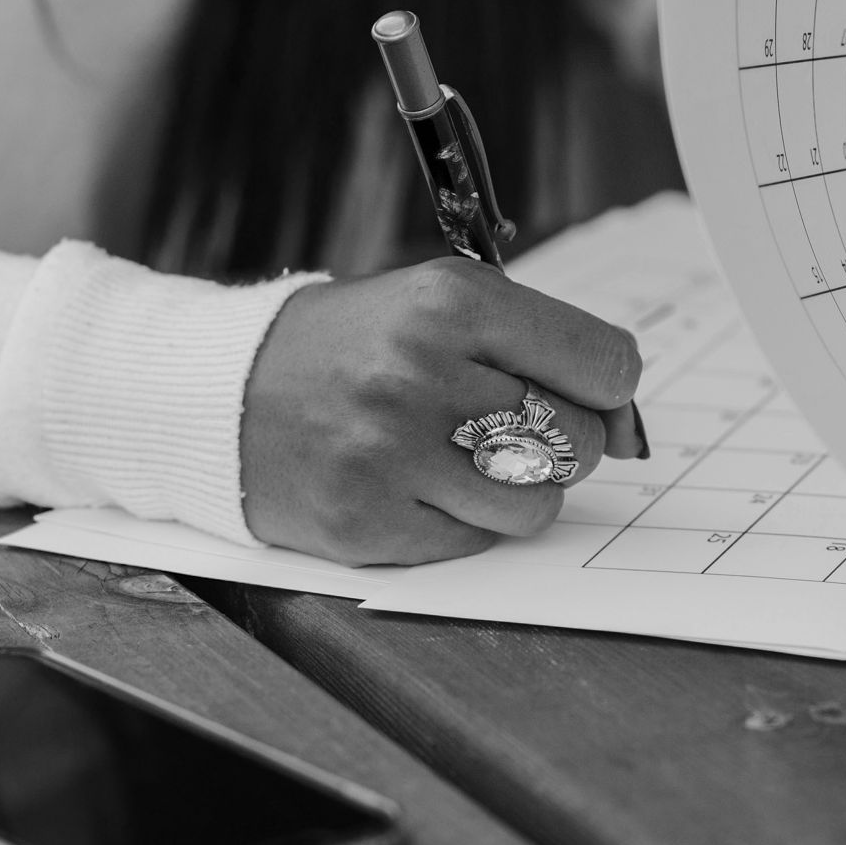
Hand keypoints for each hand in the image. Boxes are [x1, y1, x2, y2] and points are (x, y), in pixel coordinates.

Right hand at [240, 258, 647, 565]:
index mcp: (449, 302)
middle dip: (561, 441)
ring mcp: (391, 453)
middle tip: (508, 428)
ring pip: (536, 503)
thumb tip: (627, 428)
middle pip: (577, 439)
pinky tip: (416, 488)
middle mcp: (421, 373)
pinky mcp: (367, 521)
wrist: (218, 396)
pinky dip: (462, 525)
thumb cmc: (347, 349)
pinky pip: (475, 542)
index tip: (586, 394)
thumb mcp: (434, 307)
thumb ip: (533, 347)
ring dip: (517, 492)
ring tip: (463, 462)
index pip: (605, 364)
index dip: (607, 388)